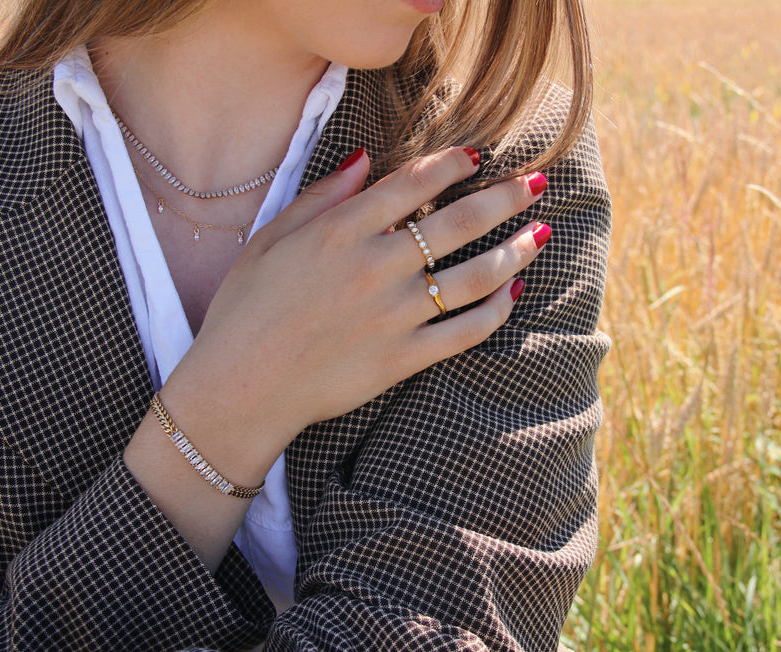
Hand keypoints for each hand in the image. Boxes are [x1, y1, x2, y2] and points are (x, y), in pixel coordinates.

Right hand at [163, 147, 548, 477]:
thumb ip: (320, 197)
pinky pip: (464, 333)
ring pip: (473, 277)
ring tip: (541, 236)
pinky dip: (494, 313)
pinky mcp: (402, 360)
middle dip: (506, 198)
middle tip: (537, 184)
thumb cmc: (245, 309)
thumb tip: (364, 158)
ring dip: (514, 253)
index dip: (453, 164)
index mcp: (342, 231)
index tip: (477, 156)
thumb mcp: (270, 239)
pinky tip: (512, 295)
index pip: (414, 183)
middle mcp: (376, 267)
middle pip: (459, 223)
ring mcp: (393, 316)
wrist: (239, 387)